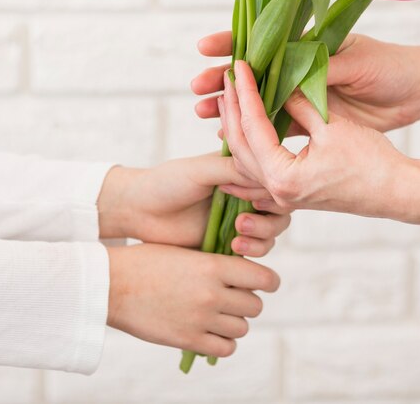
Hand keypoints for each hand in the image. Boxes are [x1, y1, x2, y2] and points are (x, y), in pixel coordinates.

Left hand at [98, 153, 290, 256]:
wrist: (139, 211)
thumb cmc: (166, 183)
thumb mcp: (200, 170)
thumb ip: (233, 169)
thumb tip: (266, 175)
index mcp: (240, 171)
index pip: (273, 180)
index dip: (270, 191)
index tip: (251, 198)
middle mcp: (245, 194)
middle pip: (280, 208)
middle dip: (269, 219)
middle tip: (243, 222)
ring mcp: (239, 218)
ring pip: (272, 230)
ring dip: (263, 235)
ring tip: (237, 238)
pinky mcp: (230, 242)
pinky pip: (256, 249)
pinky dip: (253, 250)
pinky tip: (233, 247)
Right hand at [107, 243, 279, 356]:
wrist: (113, 283)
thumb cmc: (148, 261)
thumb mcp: (187, 251)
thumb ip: (216, 262)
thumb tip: (244, 272)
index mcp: (214, 266)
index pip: (264, 278)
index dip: (269, 282)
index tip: (266, 283)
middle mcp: (213, 293)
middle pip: (255, 305)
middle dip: (248, 301)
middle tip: (234, 298)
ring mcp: (201, 318)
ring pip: (242, 328)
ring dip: (235, 321)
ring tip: (219, 314)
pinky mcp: (188, 340)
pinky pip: (225, 347)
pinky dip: (223, 341)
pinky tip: (211, 331)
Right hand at [192, 31, 419, 131]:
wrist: (419, 92)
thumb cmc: (391, 67)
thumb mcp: (354, 63)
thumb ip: (320, 72)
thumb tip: (284, 82)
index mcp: (308, 45)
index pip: (263, 42)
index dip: (233, 43)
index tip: (206, 48)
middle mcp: (300, 69)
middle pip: (254, 75)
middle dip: (225, 81)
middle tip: (198, 88)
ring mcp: (305, 96)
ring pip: (261, 103)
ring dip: (234, 109)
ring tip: (205, 114)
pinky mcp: (314, 121)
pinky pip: (280, 126)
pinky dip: (258, 131)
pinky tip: (234, 137)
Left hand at [217, 61, 416, 219]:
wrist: (398, 192)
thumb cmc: (372, 162)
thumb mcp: (332, 127)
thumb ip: (300, 105)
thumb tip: (280, 83)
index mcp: (283, 176)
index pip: (252, 126)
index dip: (245, 92)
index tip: (238, 67)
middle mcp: (277, 191)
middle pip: (240, 146)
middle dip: (232, 109)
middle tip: (227, 79)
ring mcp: (284, 196)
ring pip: (245, 161)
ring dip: (235, 130)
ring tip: (228, 101)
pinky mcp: (293, 194)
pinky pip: (257, 173)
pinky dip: (245, 153)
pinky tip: (235, 142)